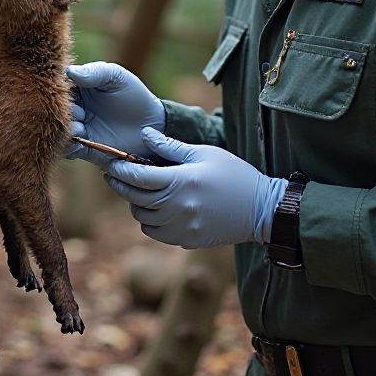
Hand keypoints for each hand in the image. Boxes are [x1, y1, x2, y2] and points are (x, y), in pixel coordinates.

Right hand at [65, 61, 165, 168]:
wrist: (153, 125)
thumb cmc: (134, 95)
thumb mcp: (117, 77)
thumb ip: (95, 72)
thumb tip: (68, 72)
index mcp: (77, 87)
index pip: (56, 86)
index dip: (57, 88)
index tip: (67, 91)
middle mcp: (72, 108)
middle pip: (53, 110)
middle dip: (61, 112)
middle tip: (79, 112)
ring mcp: (77, 129)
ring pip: (57, 130)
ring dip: (64, 129)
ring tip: (80, 127)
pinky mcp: (84, 149)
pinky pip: (67, 150)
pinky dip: (68, 145)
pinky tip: (80, 138)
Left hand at [104, 127, 287, 248]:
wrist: (262, 210)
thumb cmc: (234, 175)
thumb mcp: (203, 153)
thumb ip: (170, 146)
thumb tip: (144, 134)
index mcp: (181, 182)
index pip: (138, 177)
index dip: (120, 169)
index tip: (112, 162)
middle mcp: (177, 208)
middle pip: (135, 198)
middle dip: (121, 185)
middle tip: (115, 175)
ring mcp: (182, 228)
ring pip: (142, 218)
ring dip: (136, 203)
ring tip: (141, 190)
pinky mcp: (187, 241)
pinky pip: (156, 233)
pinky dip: (150, 221)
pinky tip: (157, 208)